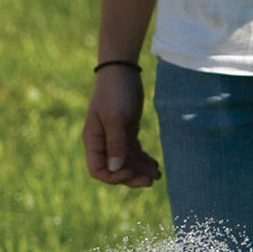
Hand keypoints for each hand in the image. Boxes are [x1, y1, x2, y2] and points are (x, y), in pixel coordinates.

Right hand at [82, 66, 161, 187]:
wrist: (123, 71)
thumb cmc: (115, 92)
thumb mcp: (116, 118)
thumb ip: (116, 144)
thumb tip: (116, 169)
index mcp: (94, 141)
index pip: (98, 170)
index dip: (114, 177)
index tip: (131, 172)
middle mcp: (103, 142)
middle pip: (115, 169)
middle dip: (132, 176)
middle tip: (152, 180)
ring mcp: (115, 138)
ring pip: (127, 162)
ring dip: (141, 170)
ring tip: (158, 174)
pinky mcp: (127, 132)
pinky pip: (134, 152)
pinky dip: (144, 159)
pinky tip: (155, 164)